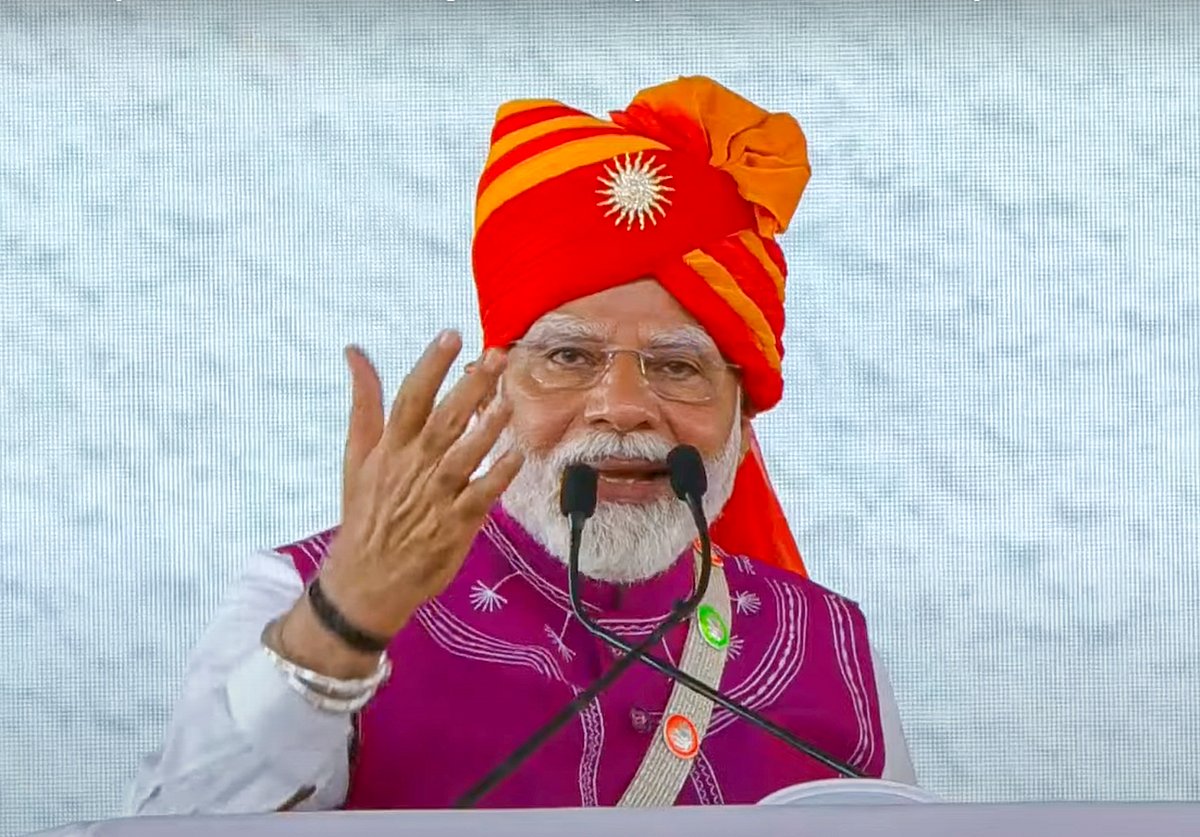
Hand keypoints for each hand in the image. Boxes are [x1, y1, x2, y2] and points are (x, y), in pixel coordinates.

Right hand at [314, 330, 523, 640]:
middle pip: (444, 420)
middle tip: (495, 357)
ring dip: (487, 428)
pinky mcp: (455, 524)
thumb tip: (355, 352)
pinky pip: (481, 496)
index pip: (410, 398)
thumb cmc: (365, 512)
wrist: (365, 578)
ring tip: (508, 400)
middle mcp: (412, 467)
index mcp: (389, 448)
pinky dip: (498, 476)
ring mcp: (435, 496)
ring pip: (464, 456)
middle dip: (470, 388)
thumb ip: (364, 402)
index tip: (450, 336)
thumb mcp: (356, 456)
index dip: (430, 366)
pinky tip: (517, 456)